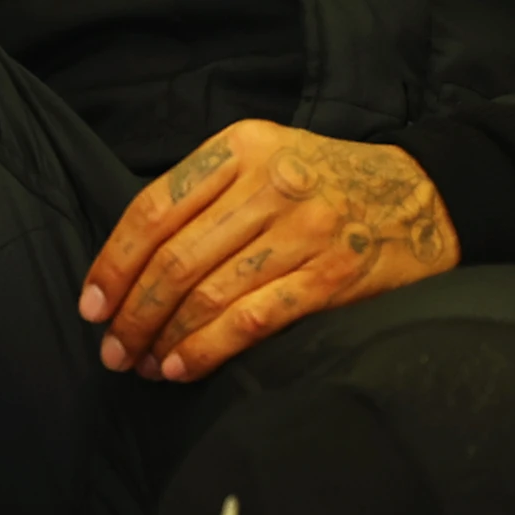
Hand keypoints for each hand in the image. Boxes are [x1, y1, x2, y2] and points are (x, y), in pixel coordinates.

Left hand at [77, 121, 458, 383]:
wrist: (423, 195)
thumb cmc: (323, 180)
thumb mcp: (262, 155)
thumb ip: (204, 192)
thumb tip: (130, 259)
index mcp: (239, 147)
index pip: (154, 208)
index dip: (114, 261)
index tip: (92, 303)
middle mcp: (269, 184)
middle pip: (174, 257)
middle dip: (132, 312)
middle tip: (110, 349)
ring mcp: (303, 231)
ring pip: (208, 292)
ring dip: (163, 337)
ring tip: (141, 364)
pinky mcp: (331, 277)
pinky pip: (252, 319)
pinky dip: (207, 349)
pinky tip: (182, 367)